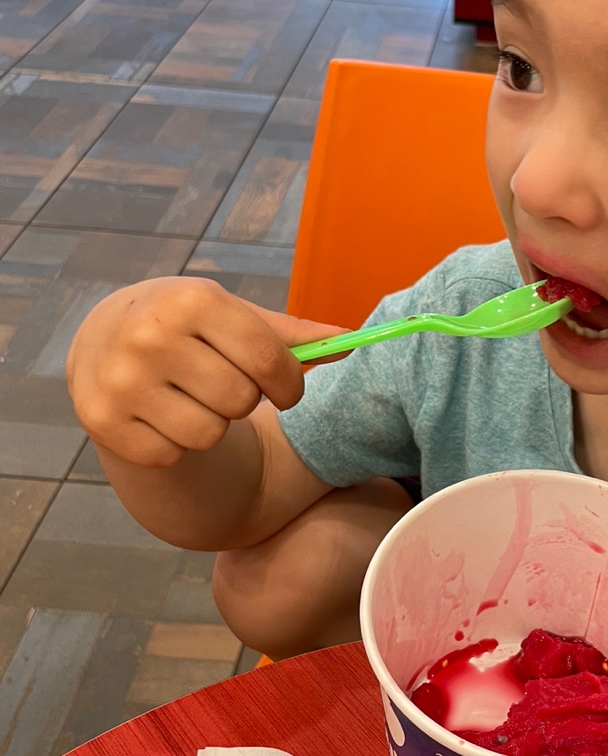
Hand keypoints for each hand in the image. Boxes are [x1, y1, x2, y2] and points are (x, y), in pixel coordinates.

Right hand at [67, 277, 345, 468]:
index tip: (287, 390)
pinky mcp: (105, 422)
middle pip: (240, 400)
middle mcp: (150, 338)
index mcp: (192, 301)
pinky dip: (177, 443)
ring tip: (194, 397)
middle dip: (246, 399)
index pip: (269, 360)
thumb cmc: (188, 324)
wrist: (104, 337)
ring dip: (214, 423)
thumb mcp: (234, 314)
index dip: (290, 385)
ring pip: (209, 433)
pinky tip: (163, 414)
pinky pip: (172, 454)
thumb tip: (355, 341)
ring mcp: (122, 382)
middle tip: (226, 384)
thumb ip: (293, 333)